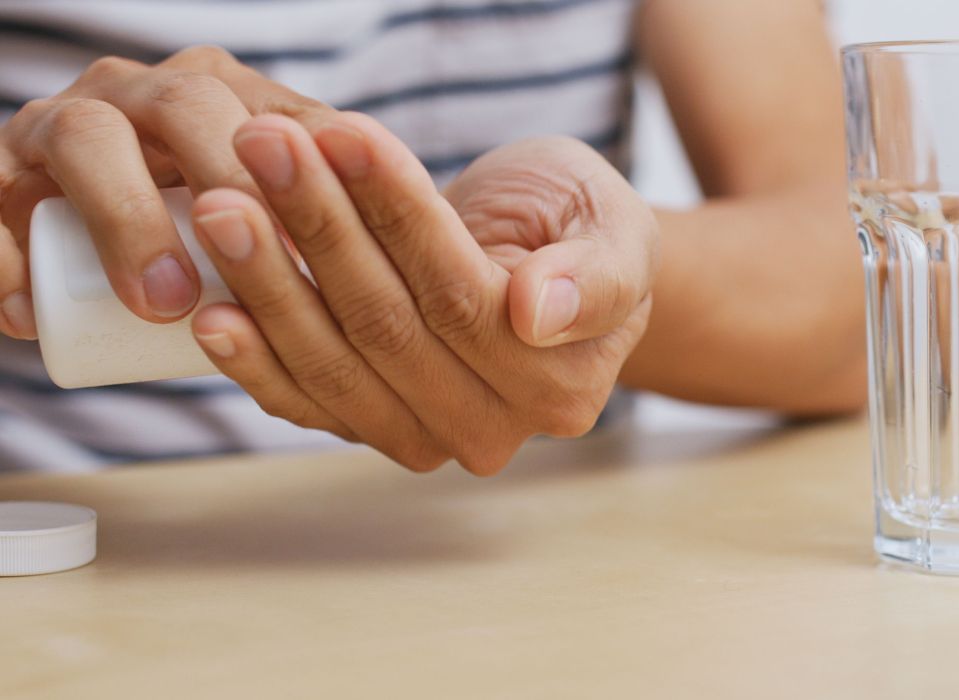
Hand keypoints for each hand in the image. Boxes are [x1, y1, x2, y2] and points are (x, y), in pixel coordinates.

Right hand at [0, 46, 334, 338]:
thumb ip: (352, 214)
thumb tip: (468, 266)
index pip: (276, 121)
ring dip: (126, 220)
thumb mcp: (286, 213)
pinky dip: (6, 254)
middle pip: (186, 112)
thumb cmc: (212, 230)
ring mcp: (71, 128)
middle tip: (277, 263)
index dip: (310, 178)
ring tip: (163, 304)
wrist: (86, 230)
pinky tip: (26, 308)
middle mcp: (149, 98)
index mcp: (224, 99)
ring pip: (86, 141)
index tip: (344, 248)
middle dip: (224, 183)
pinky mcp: (4, 177)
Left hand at [190, 114, 656, 473]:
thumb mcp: (616, 229)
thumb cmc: (578, 233)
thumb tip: (539, 312)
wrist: (542, 265)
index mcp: (560, 382)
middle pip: (389, 329)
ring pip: (338, 366)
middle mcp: (494, 427)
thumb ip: (598, 276)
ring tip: (219, 205)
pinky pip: (310, 404)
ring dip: (271, 284)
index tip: (344, 135)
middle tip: (261, 148)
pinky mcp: (374, 428)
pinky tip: (214, 315)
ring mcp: (428, 436)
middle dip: (319, 231)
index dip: (399, 216)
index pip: (463, 296)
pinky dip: (258, 361)